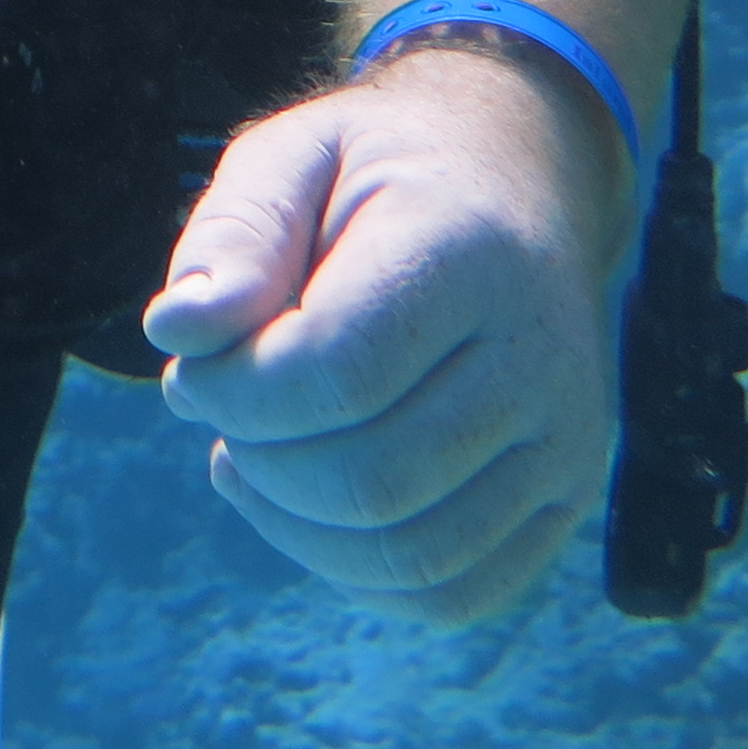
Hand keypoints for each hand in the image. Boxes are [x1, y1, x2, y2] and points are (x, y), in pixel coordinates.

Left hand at [141, 49, 622, 621]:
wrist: (516, 179)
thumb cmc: (377, 173)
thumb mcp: (293, 156)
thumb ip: (234, 236)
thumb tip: (178, 332)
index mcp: (472, 250)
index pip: (336, 375)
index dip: (234, 390)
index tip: (191, 362)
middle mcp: (541, 355)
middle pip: (371, 481)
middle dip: (259, 461)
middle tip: (224, 404)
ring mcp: (569, 438)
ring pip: (410, 558)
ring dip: (294, 525)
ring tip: (253, 451)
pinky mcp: (569, 496)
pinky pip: (453, 592)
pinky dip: (355, 573)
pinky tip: (304, 501)